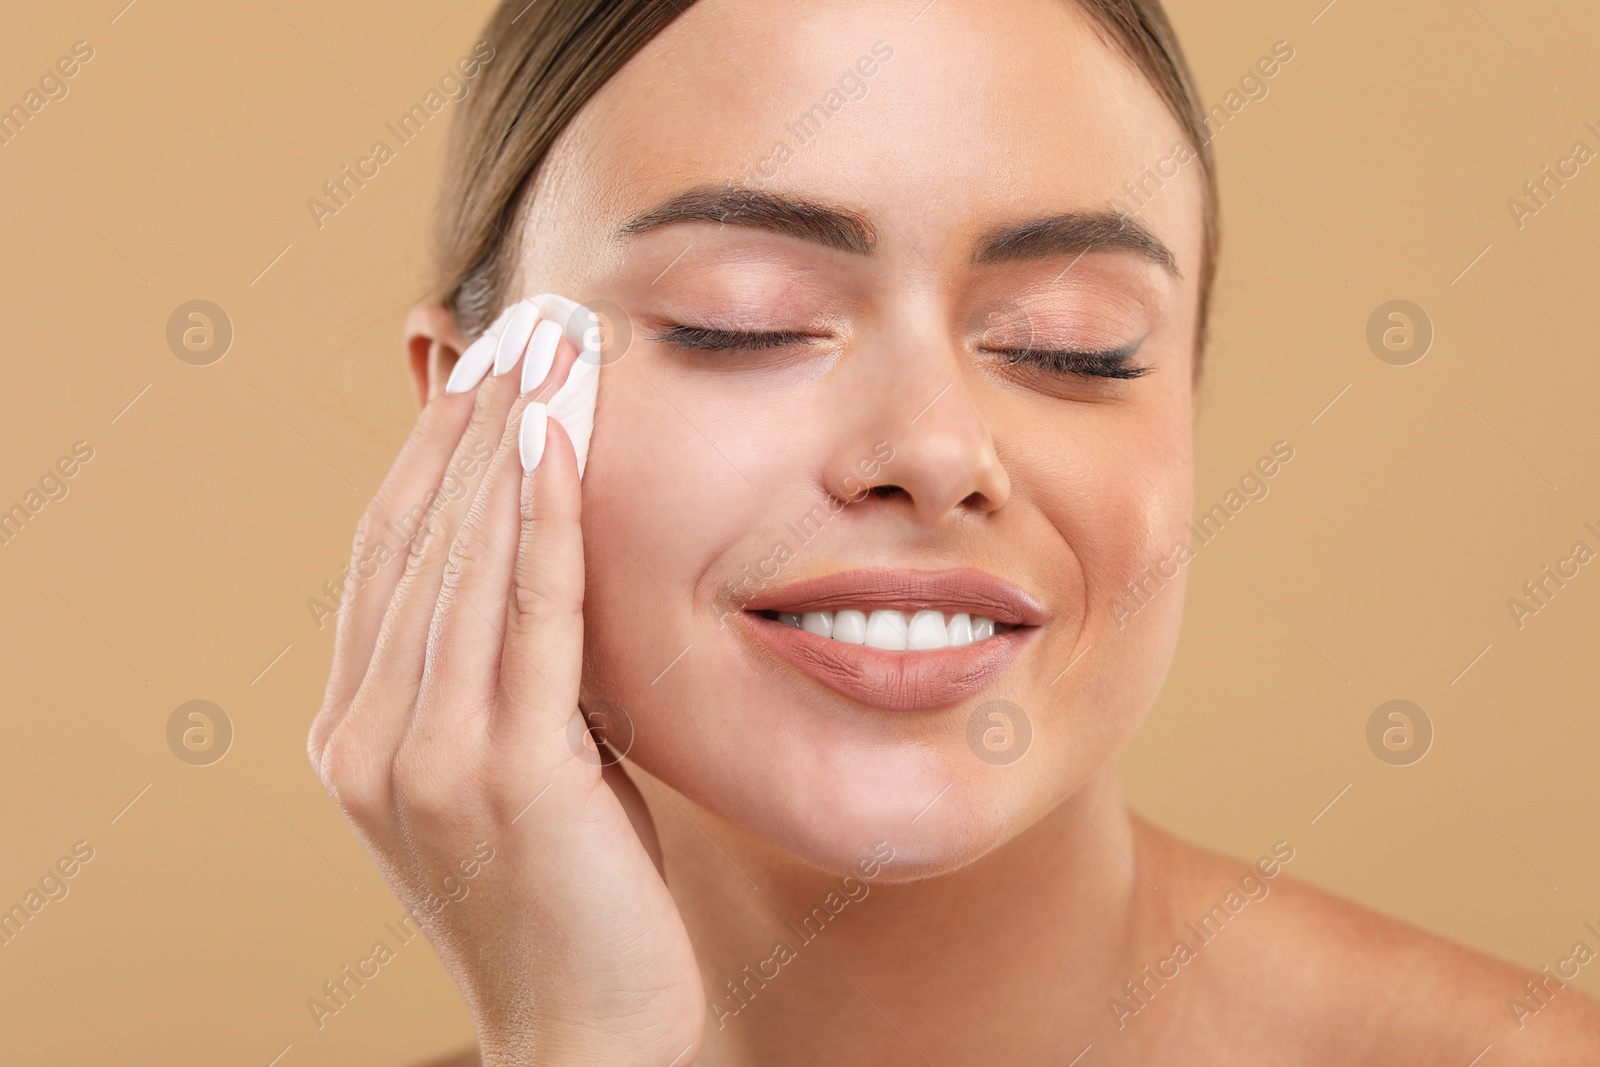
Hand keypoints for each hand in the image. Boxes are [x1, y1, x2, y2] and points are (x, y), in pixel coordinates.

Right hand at [307, 297, 703, 1065]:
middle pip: (415, 540)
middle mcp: (367, 738)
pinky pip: (526, 617)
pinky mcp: (502, 774)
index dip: (428, 450)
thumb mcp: (515, 759)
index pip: (386, 555)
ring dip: (506, 446)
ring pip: (464, 563)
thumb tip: (528, 548)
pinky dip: (542, 523)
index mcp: (354, 732)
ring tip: (544, 355)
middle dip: (468, 422)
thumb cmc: (566, 886)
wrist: (586, 1025)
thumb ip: (496, 667)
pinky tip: (559, 447)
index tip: (476, 365)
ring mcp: (424, 758)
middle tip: (518, 325)